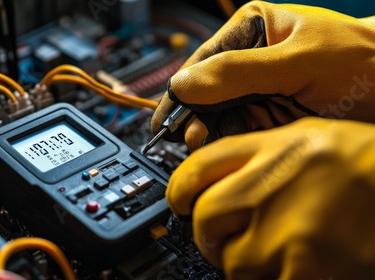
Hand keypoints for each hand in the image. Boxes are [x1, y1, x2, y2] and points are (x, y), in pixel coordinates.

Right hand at [152, 2, 374, 150]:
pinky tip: (226, 149)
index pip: (202, 63)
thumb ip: (239, 72)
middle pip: (205, 93)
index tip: (167, 119)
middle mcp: (247, 63)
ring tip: (205, 145)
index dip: (182, 92)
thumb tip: (184, 84)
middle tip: (190, 138)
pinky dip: (229, 143)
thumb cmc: (362, 60)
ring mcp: (256, 93)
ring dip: (209, 133)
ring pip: (217, 116)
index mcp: (250, 32)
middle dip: (195, 116)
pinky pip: (237, 133)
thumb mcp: (298, 61)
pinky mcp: (266, 118)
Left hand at [167, 117, 374, 278]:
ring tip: (275, 251)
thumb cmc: (365, 162)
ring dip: (246, 262)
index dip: (178, 189)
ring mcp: (289, 231)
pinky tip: (296, 264)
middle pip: (204, 218)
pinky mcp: (307, 269)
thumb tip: (214, 180)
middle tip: (224, 238)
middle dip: (210, 234)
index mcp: (272, 147)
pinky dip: (273, 278)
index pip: (197, 167)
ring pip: (233, 262)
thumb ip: (254, 157)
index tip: (178, 202)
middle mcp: (273, 185)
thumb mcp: (305, 139)